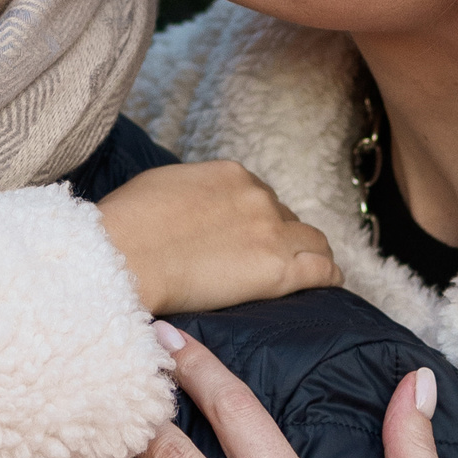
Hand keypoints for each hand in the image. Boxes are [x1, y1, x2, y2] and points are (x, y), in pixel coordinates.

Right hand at [96, 161, 338, 316]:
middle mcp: (257, 197)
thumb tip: (190, 206)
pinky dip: (329, 275)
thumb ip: (192, 192)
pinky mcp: (276, 270)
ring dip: (311, 253)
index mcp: (230, 174)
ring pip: (312, 241)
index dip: (259, 217)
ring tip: (314, 269)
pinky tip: (331, 283)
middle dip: (283, 235)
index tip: (254, 234)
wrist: (126, 254)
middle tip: (274, 257)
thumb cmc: (127, 224)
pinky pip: (321, 270)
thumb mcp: (162, 185)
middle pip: (286, 217)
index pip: (260, 195)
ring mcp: (270, 232)